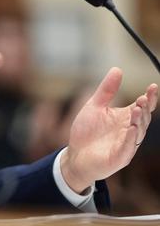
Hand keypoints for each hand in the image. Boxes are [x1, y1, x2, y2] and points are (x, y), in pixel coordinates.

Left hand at [61, 67, 157, 192]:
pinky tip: (131, 128)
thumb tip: (118, 69)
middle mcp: (129, 131)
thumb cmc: (86, 131)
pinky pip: (127, 147)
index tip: (152, 86)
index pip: (141, 107)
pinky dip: (130, 138)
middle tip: (143, 98)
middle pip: (142, 118)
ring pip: (138, 132)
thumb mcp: (94, 106)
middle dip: (144, 108)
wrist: (75, 154)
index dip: (149, 98)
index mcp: (124, 118)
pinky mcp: (119, 157)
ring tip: (137, 108)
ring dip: (138, 121)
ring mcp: (126, 144)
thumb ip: (106, 90)